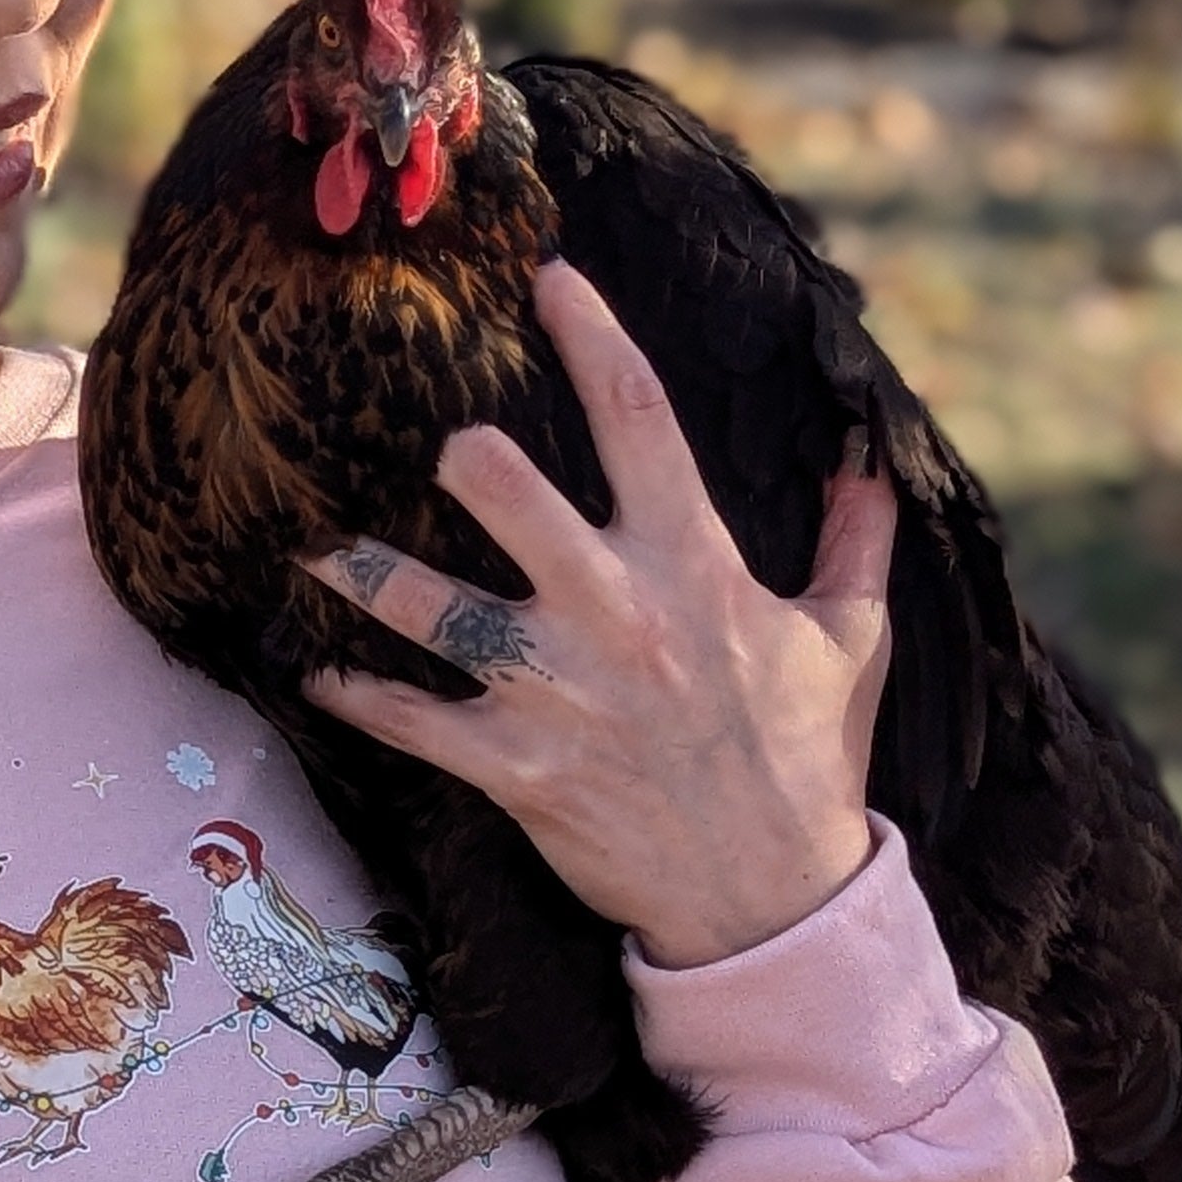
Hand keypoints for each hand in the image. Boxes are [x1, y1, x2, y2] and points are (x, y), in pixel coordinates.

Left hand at [301, 258, 895, 970]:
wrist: (773, 902)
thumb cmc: (805, 763)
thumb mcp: (848, 642)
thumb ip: (855, 544)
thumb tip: (867, 463)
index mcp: (693, 566)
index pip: (639, 418)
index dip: (591, 336)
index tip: (550, 279)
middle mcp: (615, 614)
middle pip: (510, 494)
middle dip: (463, 456)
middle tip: (432, 442)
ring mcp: (555, 692)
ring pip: (431, 607)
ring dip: (365, 574)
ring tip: (316, 548)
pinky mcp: (515, 768)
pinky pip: (411, 721)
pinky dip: (356, 695)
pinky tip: (314, 669)